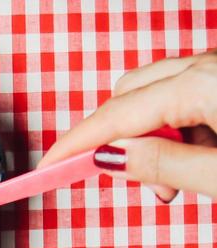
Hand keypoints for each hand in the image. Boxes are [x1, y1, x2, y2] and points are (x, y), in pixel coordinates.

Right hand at [39, 50, 216, 200]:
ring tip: (180, 176)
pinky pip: (187, 91)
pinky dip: (180, 123)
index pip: (116, 115)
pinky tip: (201, 153)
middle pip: (130, 95)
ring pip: (158, 92)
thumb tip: (112, 156)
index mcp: (203, 83)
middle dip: (120, 139)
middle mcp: (209, 63)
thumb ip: (166, 163)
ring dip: (151, 133)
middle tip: (144, 184)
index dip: (75, 143)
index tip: (47, 165)